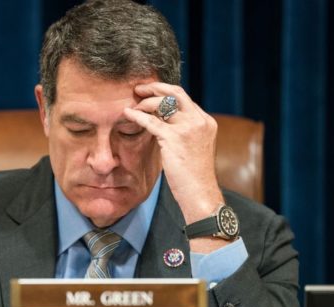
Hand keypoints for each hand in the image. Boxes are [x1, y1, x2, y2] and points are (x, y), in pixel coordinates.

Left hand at [122, 82, 223, 224]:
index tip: (151, 93)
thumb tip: (164, 122)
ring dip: (145, 102)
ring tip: (133, 105)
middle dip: (155, 87)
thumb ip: (184, 132)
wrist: (200, 192)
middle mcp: (199, 121)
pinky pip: (151, 121)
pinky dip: (137, 116)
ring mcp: (188, 128)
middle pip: (176, 93)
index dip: (165, 93)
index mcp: (206, 122)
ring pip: (163, 104)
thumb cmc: (194, 175)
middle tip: (139, 89)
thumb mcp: (194, 147)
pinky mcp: (175, 138)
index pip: (184, 98)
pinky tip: (127, 114)